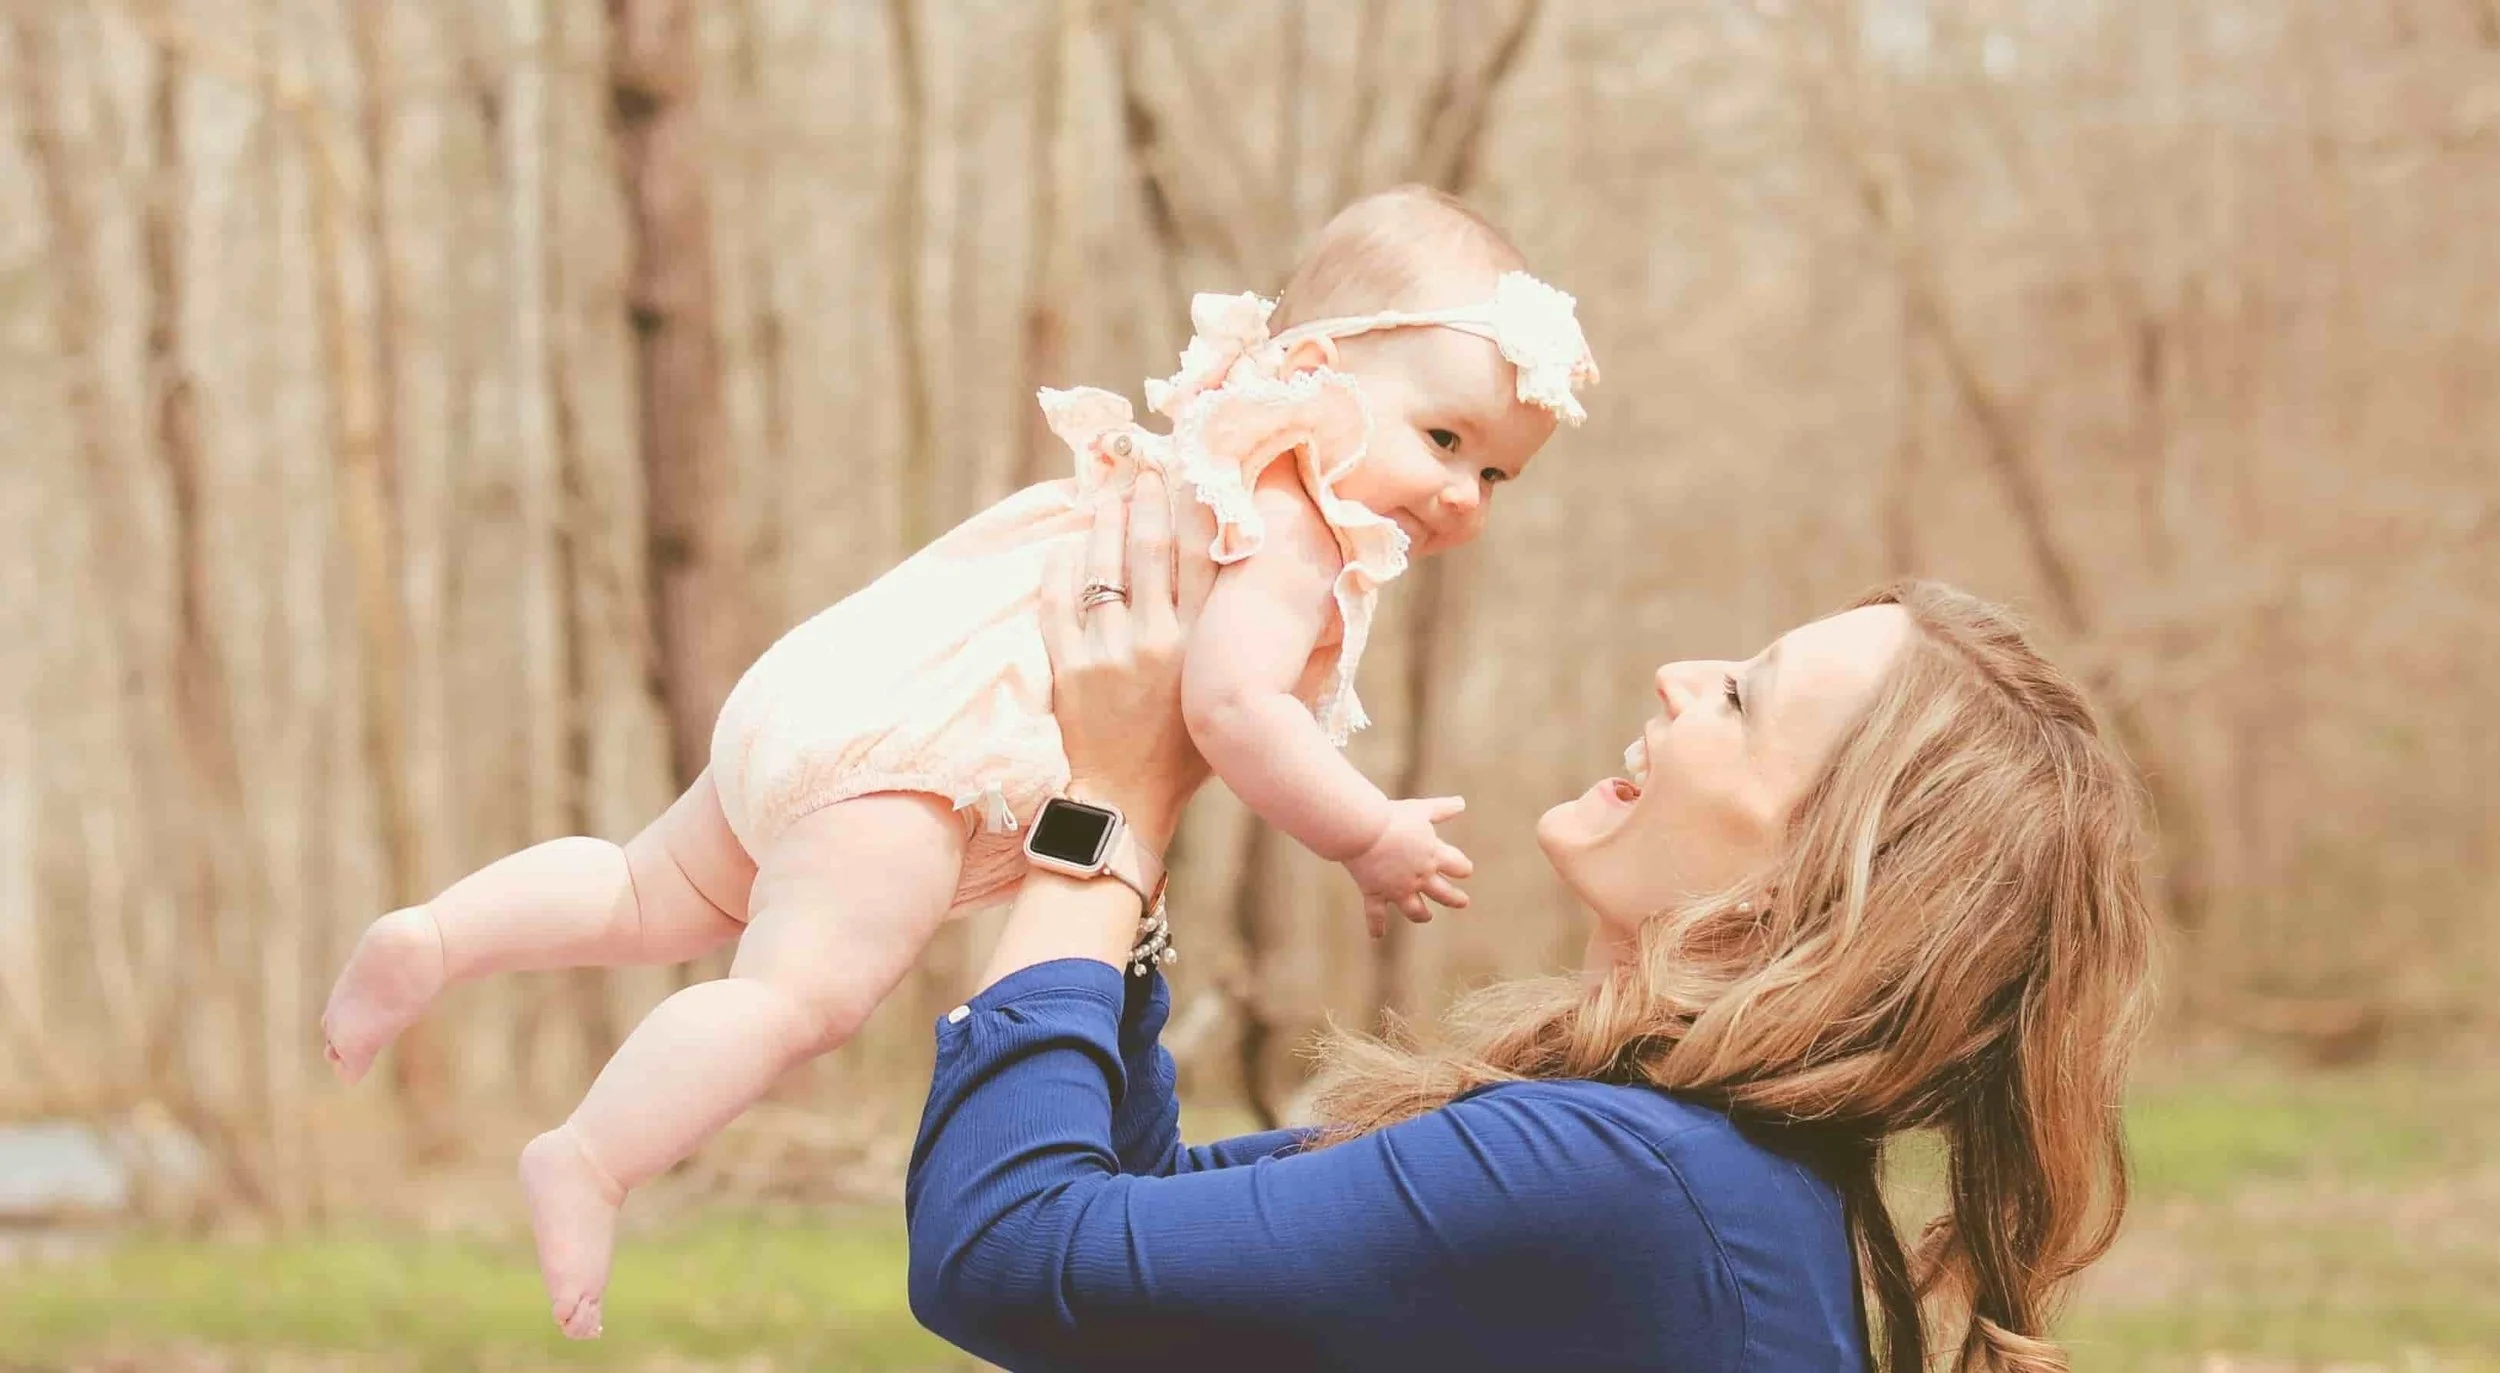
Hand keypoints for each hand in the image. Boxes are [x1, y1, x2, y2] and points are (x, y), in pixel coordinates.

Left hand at [1038, 469, 1219, 849]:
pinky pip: (1059, 604)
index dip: (1197, 509)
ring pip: (1104, 569)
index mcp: (1204, 646)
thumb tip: (1296, 605)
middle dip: (1146, 503)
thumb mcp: (1231, 698)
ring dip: (1104, 524)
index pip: (1204, 558)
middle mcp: (1160, 641)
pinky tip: (1066, 546)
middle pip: (1151, 551)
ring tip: (1106, 495)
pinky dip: (1061, 570)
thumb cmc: (1190, 755)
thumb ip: (1254, 653)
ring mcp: (1110, 653)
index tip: (1193, 475)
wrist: (1128, 802)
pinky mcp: (1069, 669)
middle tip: (1143, 471)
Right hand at [1345, 796, 1471, 937]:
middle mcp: (1419, 877)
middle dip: (1455, 898)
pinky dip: (1376, 926)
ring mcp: (1398, 888)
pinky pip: (1376, 914)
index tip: (1465, 870)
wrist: (1363, 830)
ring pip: (1415, 909)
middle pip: (1444, 893)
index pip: (1458, 866)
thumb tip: (1461, 802)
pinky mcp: (1376, 892)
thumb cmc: (1392, 817)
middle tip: (1463, 902)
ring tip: (1427, 917)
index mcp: (1434, 855)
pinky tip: (1377, 936)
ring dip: (1422, 915)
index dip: (1463, 868)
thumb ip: (1441, 809)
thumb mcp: (1420, 810)